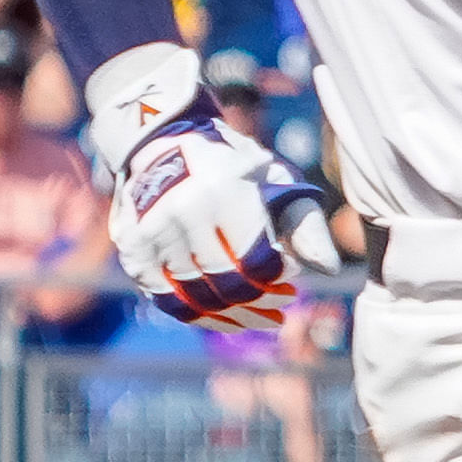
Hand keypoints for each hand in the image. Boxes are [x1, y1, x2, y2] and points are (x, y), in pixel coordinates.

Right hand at [85, 47, 318, 334]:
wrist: (168, 143)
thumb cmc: (237, 167)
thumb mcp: (279, 181)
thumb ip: (307, 224)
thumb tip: (329, 271)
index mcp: (224, 191)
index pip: (256, 260)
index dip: (279, 278)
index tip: (292, 275)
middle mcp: (181, 211)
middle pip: (226, 284)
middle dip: (262, 302)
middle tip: (283, 302)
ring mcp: (150, 231)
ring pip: (195, 298)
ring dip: (234, 316)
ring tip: (263, 317)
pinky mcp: (131, 248)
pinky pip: (164, 300)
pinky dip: (197, 317)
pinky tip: (227, 319)